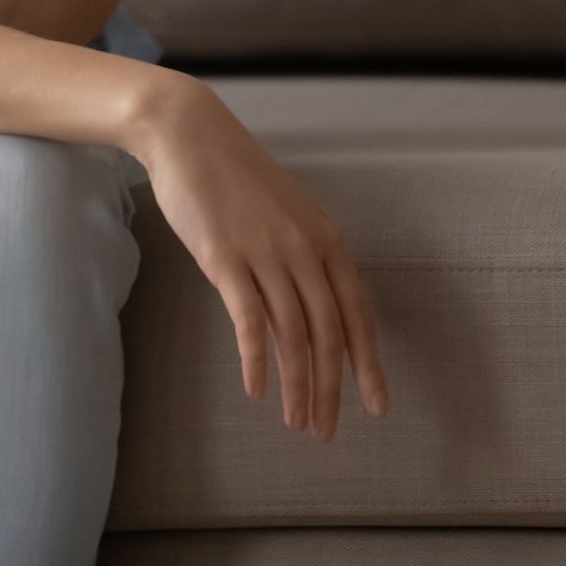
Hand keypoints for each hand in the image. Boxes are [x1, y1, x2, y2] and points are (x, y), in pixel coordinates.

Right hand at [135, 78, 389, 441]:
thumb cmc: (234, 176)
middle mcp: (305, 250)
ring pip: (293, 335)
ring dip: (298, 386)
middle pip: (329, 335)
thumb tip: (303, 318)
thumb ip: (298, 264)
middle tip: (325, 431)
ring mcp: (266, 253)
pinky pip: (248, 320)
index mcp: (327, 240)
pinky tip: (257, 390)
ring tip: (296, 422)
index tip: (376, 406)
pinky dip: (255, 359)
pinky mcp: (225, 258)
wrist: (189, 134)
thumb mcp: (282, 217)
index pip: (358, 315)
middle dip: (332, 390)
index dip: (368, 364)